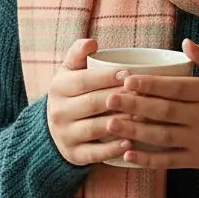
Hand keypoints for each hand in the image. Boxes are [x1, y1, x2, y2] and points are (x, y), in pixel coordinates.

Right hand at [46, 39, 131, 165]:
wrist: (55, 129)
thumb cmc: (72, 93)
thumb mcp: (69, 71)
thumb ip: (78, 53)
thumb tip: (92, 42)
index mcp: (58, 87)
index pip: (84, 81)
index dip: (107, 77)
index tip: (129, 73)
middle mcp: (58, 112)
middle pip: (92, 103)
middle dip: (119, 98)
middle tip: (143, 93)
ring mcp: (65, 135)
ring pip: (95, 128)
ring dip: (120, 122)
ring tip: (143, 116)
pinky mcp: (74, 155)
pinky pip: (94, 153)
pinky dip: (112, 149)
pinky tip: (130, 143)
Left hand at [103, 40, 198, 170]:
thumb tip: (185, 42)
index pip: (178, 88)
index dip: (152, 84)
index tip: (127, 79)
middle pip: (166, 111)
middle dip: (136, 105)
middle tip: (109, 99)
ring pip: (164, 136)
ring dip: (135, 131)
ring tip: (110, 124)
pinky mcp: (196, 159)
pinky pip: (169, 161)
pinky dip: (148, 159)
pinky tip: (127, 154)